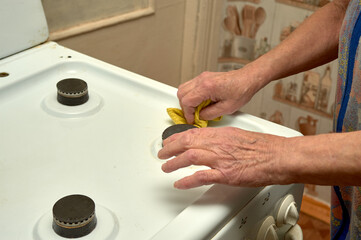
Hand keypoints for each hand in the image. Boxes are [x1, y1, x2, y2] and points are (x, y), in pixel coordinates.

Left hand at [158, 127, 288, 188]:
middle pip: (187, 143)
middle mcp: (218, 144)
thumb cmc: (262, 147)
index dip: (177, 138)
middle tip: (162, 153)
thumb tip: (209, 141)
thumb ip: (221, 138)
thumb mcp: (238, 135)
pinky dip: (188, 180)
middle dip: (170, 148)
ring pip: (190, 157)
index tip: (169, 141)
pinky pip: (202, 176)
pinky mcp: (226, 174)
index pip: (192, 133)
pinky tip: (180, 183)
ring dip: (174, 163)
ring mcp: (221, 159)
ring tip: (166, 167)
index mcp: (221, 133)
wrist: (278, 156)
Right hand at [177, 68, 265, 123]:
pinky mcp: (204, 77)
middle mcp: (202, 79)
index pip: (187, 101)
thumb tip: (200, 117)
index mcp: (207, 86)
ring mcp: (202, 77)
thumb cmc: (241, 90)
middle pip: (181, 93)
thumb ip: (210, 114)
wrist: (248, 79)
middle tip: (193, 115)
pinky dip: (191, 96)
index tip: (192, 120)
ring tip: (196, 109)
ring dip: (187, 101)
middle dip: (184, 107)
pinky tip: (200, 102)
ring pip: (183, 88)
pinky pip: (190, 86)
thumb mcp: (227, 108)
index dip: (187, 113)